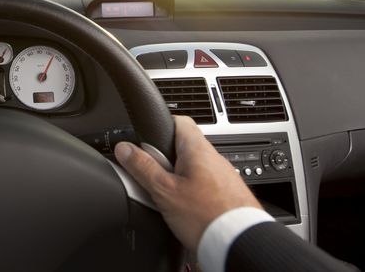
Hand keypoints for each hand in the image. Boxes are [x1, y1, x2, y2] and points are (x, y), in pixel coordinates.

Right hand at [114, 115, 260, 250]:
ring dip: (176, 179)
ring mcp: (223, 177)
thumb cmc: (207, 216)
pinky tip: (184, 210)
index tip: (146, 140)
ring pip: (192, 169)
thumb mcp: (164, 191)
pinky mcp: (227, 195)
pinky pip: (203, 186)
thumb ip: (142, 167)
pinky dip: (190, 193)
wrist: (239, 244)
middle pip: (182, 148)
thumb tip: (124, 149)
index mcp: (198, 149)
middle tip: (152, 177)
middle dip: (164, 160)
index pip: (179, 120)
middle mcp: (214, 158)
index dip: (160, 126)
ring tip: (167, 198)